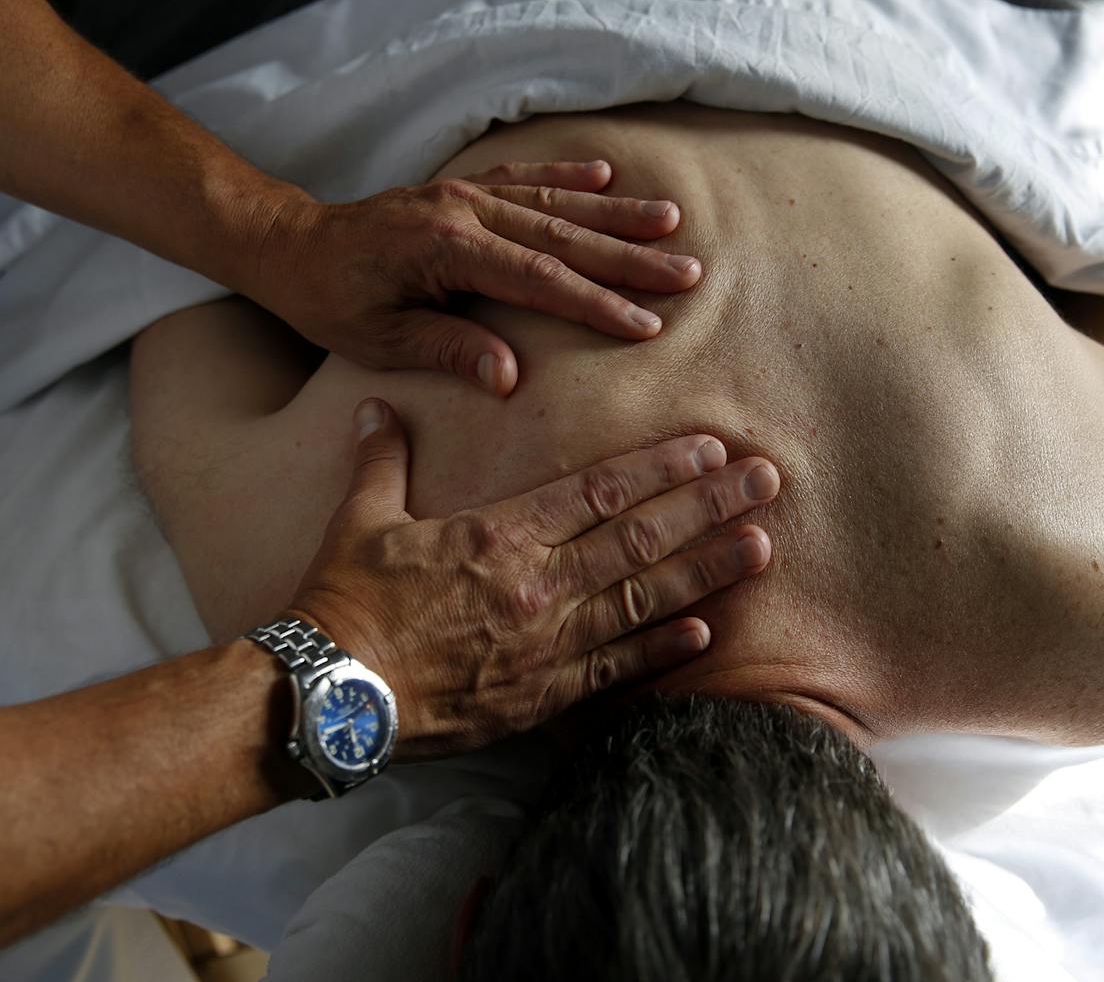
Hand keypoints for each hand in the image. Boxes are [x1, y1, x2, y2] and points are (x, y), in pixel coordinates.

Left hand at [246, 162, 701, 395]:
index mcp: (446, 249)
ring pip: (553, 204)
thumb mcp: (379, 339)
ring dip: (613, 216)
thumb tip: (511, 377)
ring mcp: (463, 193)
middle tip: (688, 273)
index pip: (537, 280)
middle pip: (561, 237)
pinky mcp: (460, 188)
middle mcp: (463, 211)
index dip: (596, 304)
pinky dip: (567, 178)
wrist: (290, 246)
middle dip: (628, 258)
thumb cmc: (330, 300)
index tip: (647, 323)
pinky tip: (606, 179)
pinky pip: (523, 179)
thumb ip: (447, 350)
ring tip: (670, 223)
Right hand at [286, 400, 777, 758]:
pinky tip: (705, 633)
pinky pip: (615, 669)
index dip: (661, 466)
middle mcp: (538, 584)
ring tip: (762, 546)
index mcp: (499, 534)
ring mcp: (547, 644)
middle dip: (709, 505)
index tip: (710, 447)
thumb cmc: (346, 601)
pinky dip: (662, 650)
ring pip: (644, 598)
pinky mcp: (542, 695)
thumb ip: (381, 460)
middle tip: (768, 481)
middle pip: (641, 536)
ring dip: (707, 570)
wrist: (336, 692)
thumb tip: (375, 409)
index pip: (600, 490)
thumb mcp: (358, 520)